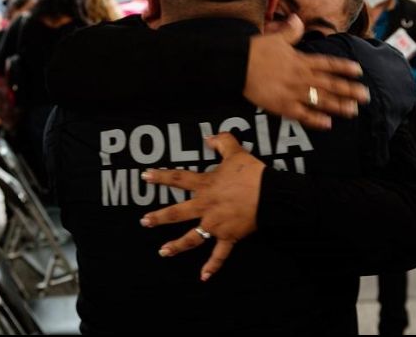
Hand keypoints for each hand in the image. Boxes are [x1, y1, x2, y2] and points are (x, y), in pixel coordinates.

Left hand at [140, 133, 263, 281]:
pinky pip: (219, 254)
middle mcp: (206, 207)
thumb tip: (209, 138)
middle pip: (178, 212)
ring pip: (192, 237)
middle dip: (159, 217)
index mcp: (205, 185)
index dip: (161, 177)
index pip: (178, 179)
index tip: (144, 176)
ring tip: (162, 251)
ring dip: (176, 245)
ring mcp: (216, 224)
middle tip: (144, 221)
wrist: (271, 195)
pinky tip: (203, 277)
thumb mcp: (236, 152)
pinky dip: (212, 266)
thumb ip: (222, 142)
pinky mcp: (229, 236)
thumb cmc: (252, 174)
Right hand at [244, 14, 368, 129]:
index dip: (344, 68)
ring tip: (353, 111)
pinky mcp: (282, 106)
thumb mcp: (275, 37)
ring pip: (321, 100)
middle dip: (349, 90)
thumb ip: (290, 31)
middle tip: (365, 96)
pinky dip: (316, 120)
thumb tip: (298, 19)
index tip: (358, 71)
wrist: (237, 65)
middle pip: (331, 84)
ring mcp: (294, 92)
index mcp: (302, 60)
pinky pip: (303, 115)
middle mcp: (302, 77)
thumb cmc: (255, 50)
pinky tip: (328, 124)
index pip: (329, 64)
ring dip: (339, 106)